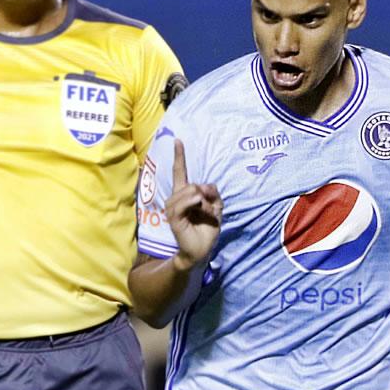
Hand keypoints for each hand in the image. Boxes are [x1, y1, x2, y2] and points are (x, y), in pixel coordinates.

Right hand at [166, 140, 221, 268]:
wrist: (201, 249)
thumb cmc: (207, 228)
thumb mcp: (216, 207)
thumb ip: (212, 192)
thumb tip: (201, 187)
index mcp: (184, 194)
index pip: (180, 172)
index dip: (180, 156)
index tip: (178, 140)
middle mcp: (176, 198)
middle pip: (193, 183)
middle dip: (207, 196)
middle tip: (209, 211)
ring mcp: (173, 207)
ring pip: (191, 191)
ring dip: (205, 204)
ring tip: (204, 215)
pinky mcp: (173, 217)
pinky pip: (186, 202)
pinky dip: (198, 205)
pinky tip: (199, 212)